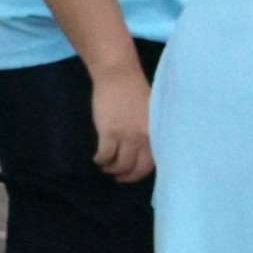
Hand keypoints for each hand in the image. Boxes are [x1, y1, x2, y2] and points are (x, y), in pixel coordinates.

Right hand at [88, 62, 156, 182]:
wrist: (118, 75)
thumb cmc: (135, 90)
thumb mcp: (151, 113)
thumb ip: (150, 130)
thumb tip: (145, 147)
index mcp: (156, 133)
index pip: (152, 163)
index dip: (141, 172)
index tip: (133, 174)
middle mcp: (144, 138)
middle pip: (135, 167)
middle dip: (126, 176)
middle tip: (118, 177)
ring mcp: (126, 136)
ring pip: (119, 164)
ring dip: (111, 169)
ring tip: (106, 167)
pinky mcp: (109, 132)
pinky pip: (105, 154)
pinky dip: (100, 160)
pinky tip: (97, 158)